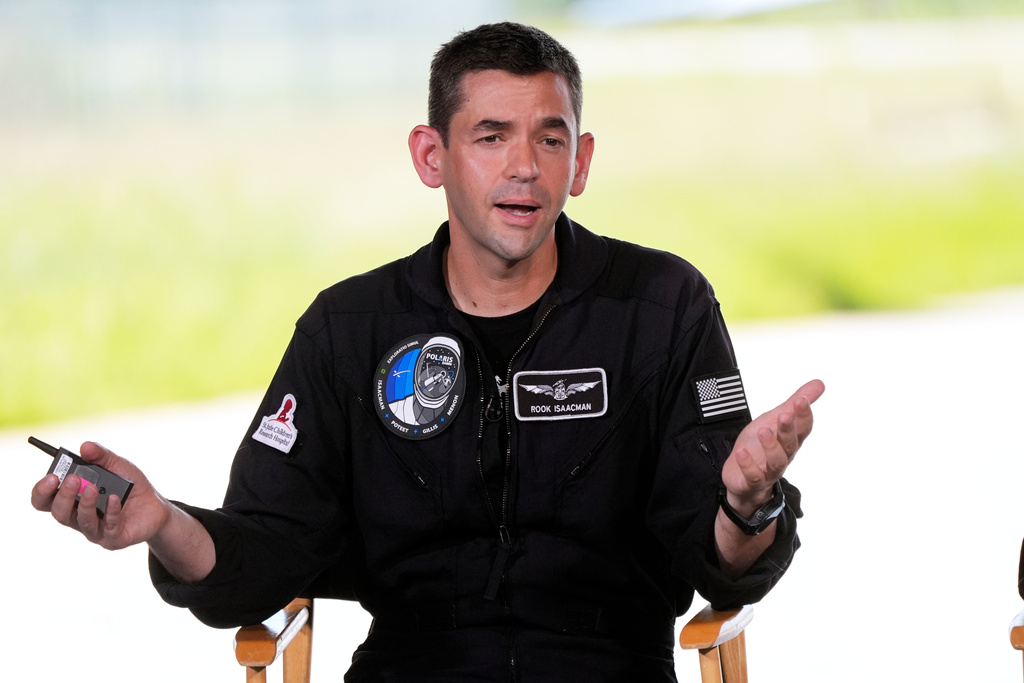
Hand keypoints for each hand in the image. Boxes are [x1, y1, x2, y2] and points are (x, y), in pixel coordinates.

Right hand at [30, 441, 169, 550]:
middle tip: (73, 479)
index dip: (42, 491)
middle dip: (63, 496)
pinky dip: (111, 512)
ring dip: (85, 504)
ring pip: (82, 522)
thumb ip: (101, 456)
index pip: (45, 500)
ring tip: (92, 488)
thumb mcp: (117, 465)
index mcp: (71, 499)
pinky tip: (115, 499)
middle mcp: (78, 517)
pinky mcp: (113, 538)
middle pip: (58, 512)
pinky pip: (108, 527)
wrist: (156, 506)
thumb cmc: (130, 485)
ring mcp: (95, 530)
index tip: (52, 476)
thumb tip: (85, 446)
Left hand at [721, 379, 824, 515]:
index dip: (803, 415)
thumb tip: (819, 383)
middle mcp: (783, 456)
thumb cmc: (760, 447)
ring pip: (776, 461)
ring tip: (763, 431)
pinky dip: (748, 465)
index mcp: (790, 440)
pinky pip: (753, 476)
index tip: (801, 400)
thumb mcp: (774, 420)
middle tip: (785, 415)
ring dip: (771, 446)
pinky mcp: (752, 482)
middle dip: (789, 429)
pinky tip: (742, 453)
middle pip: (791, 444)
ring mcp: (769, 471)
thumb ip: (793, 405)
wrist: (741, 477)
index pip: (803, 428)